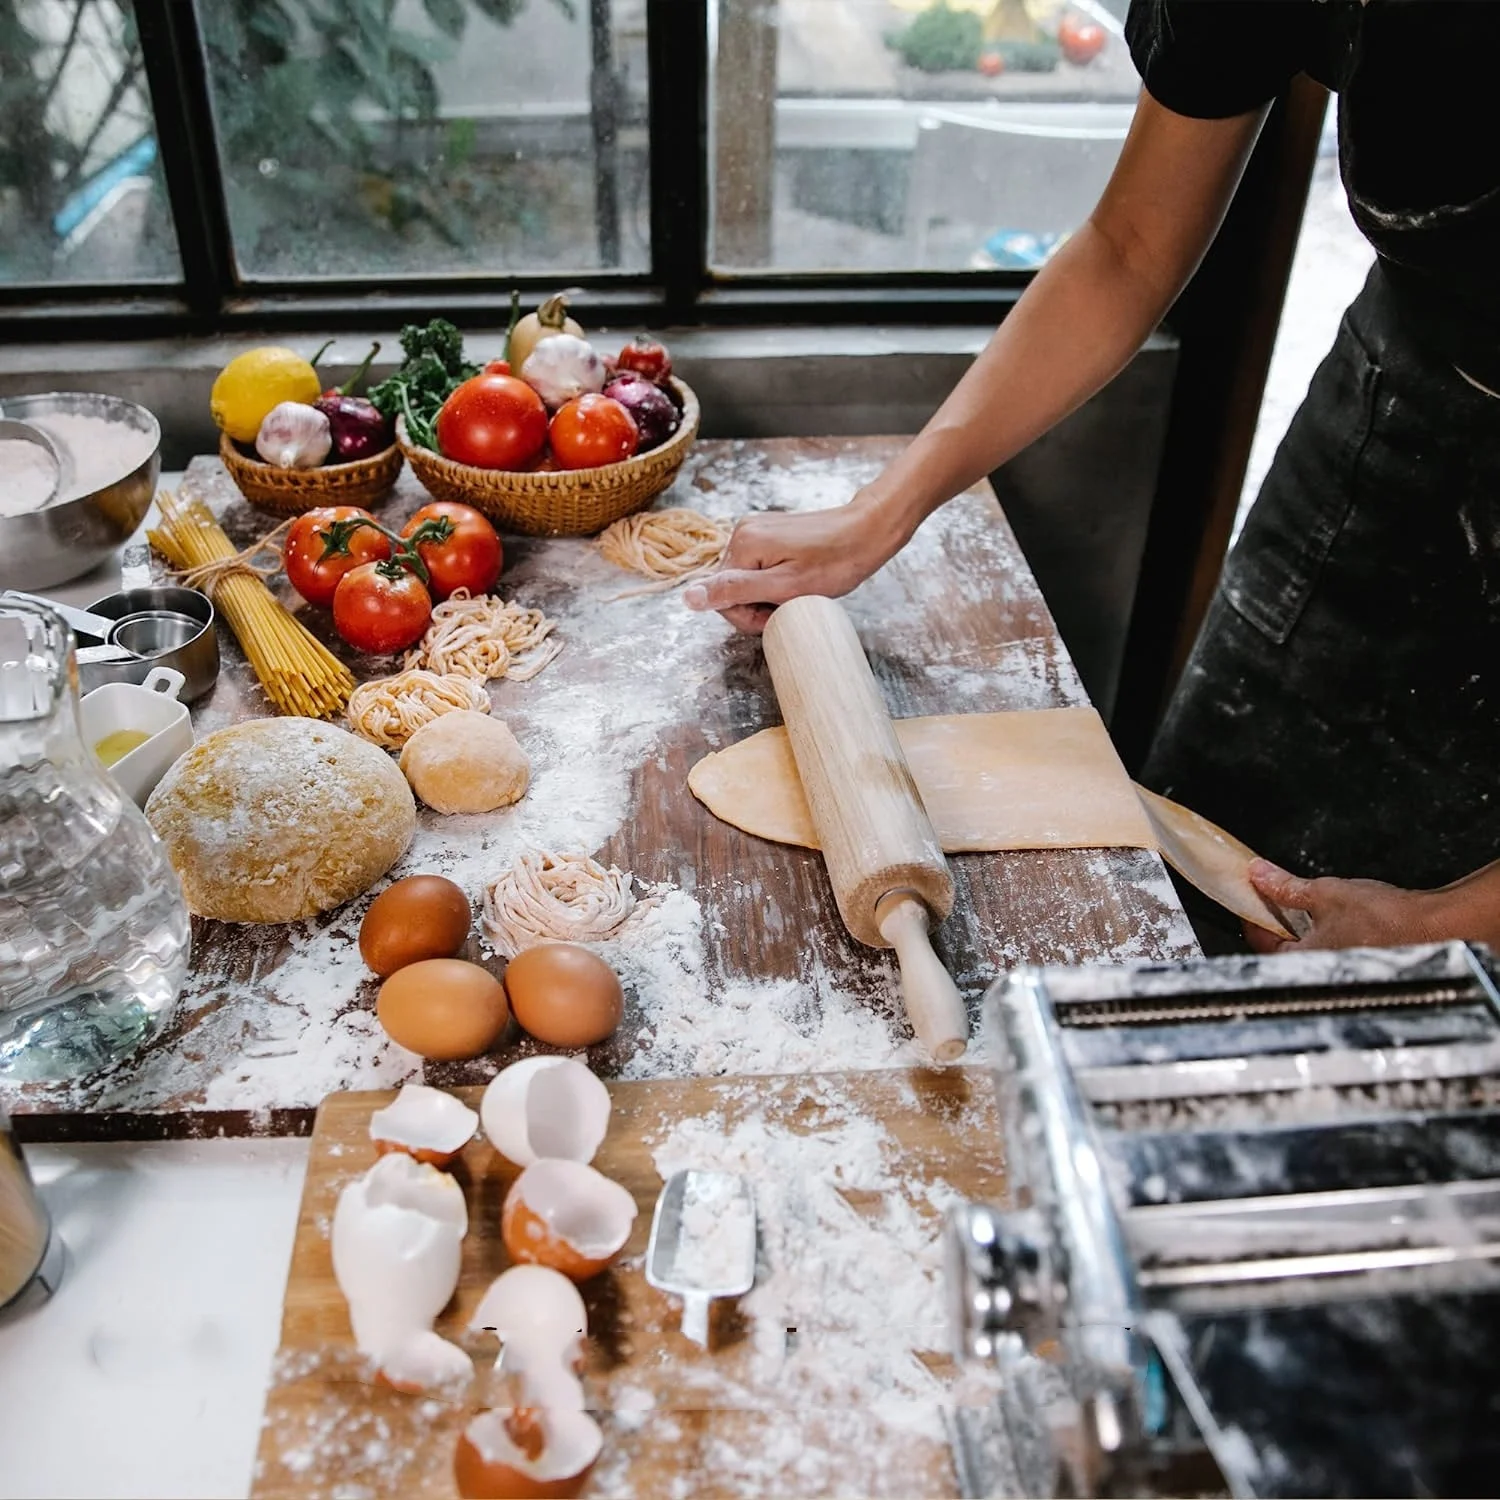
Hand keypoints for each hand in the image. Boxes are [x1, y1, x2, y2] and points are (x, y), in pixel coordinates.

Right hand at [683, 497, 899, 634]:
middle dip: (756, 606)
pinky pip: (758, 568)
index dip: (747, 616)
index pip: (720, 596)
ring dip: (766, 595)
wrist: (868, 531)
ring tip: (796, 594)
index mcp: (742, 544)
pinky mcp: (770, 533)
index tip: (777, 615)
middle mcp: (742, 532)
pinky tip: (796, 582)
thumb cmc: (835, 562)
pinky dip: (774, 582)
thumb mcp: (785, 587)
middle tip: (789, 607)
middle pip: (730, 587)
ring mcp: (756, 530)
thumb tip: (688, 597)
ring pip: (745, 580)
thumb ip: (735, 591)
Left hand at [1244, 859, 1442, 953]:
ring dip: (1303, 931)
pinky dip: (1328, 935)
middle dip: (1277, 927)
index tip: (1251, 901)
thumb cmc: (1388, 919)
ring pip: (1311, 952)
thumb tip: (1260, 874)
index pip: (1262, 943)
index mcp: (1305, 959)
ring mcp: (1343, 972)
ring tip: (1304, 910)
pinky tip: (1337, 921)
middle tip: (1273, 904)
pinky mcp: (1364, 966)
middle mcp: (1322, 972)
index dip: (1252, 919)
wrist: (1437, 928)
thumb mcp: (1326, 893)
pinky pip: (1334, 951)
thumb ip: (1287, 886)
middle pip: (1284, 951)